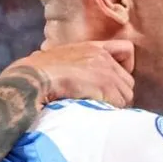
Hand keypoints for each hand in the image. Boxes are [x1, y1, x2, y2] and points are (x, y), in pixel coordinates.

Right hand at [5, 40, 133, 107]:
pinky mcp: (105, 85)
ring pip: (126, 95)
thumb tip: (69, 80)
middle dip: (119, 94)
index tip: (113, 81)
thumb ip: (72, 64)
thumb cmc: (36, 72)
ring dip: (115, 105)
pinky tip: (97, 114)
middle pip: (128, 80)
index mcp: (92, 47)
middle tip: (105, 105)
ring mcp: (106, 71)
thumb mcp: (57, 59)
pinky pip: (119, 104)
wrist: (34, 78)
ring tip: (99, 112)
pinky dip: (111, 112)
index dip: (125, 66)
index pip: (126, 50)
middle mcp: (103, 56)